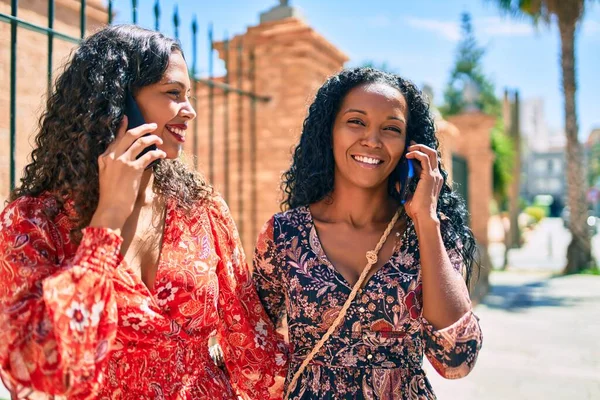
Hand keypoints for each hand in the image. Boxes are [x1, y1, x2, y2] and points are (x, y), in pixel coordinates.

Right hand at [89, 117, 165, 232]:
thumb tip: (126, 156)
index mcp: (104, 157)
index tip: (128, 118)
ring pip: (140, 142)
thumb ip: (112, 164)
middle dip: (143, 128)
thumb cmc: (111, 195)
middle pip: (129, 135)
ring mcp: (123, 162)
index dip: (123, 127)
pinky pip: (149, 155)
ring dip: (152, 139)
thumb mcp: (106, 176)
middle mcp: (112, 157)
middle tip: (153, 125)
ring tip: (159, 140)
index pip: (116, 138)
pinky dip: (157, 153)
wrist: (111, 208)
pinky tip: (162, 154)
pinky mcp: (133, 169)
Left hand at [404, 141, 442, 223]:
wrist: (423, 216)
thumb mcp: (408, 196)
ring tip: (408, 148)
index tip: (409, 150)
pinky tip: (407, 155)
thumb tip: (397, 181)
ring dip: (419, 147)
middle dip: (420, 147)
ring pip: (431, 153)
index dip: (419, 154)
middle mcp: (436, 176)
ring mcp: (434, 175)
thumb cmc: (417, 210)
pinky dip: (416, 153)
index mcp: (434, 180)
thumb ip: (404, 187)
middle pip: (433, 154)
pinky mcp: (429, 176)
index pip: (429, 161)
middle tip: (409, 144)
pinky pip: (424, 158)